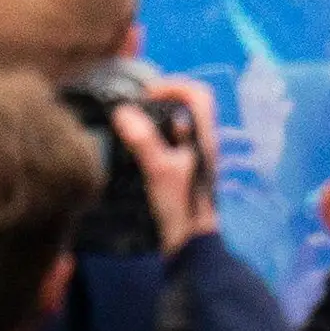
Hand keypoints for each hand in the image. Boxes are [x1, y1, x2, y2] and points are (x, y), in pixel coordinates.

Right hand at [116, 75, 220, 250]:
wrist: (191, 243)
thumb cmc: (181, 206)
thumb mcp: (159, 170)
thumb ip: (143, 140)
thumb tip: (124, 111)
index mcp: (205, 136)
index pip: (199, 94)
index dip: (173, 87)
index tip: (146, 95)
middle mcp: (205, 142)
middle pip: (192, 105)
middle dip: (165, 97)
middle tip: (137, 105)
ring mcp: (198, 157)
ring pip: (184, 123)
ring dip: (161, 116)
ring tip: (134, 122)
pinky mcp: (188, 171)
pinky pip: (176, 141)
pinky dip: (158, 135)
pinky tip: (139, 148)